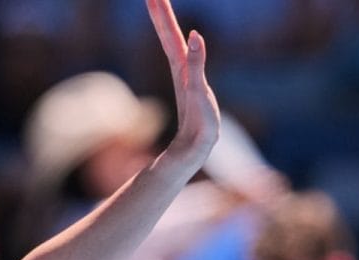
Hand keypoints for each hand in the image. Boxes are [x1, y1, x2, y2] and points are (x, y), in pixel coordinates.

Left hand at [146, 0, 219, 167]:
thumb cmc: (198, 123)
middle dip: (161, 11)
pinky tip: (187, 36)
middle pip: (168, 32)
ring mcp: (186, 73)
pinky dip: (182, 40)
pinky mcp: (192, 82)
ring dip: (166, 22)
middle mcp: (181, 66)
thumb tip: (196, 35)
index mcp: (181, 65)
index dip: (161, 12)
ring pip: (173, 41)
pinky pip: (185, 53)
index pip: (169, 33)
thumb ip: (197, 63)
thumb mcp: (198, 91)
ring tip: (159, 4)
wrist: (194, 146)